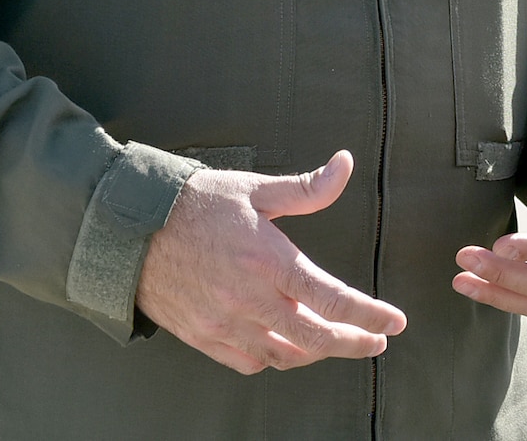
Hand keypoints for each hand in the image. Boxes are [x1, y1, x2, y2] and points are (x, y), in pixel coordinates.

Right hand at [136, 150, 406, 374]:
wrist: (132, 229)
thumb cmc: (197, 203)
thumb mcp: (255, 188)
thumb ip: (306, 188)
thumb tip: (344, 164)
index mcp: (269, 260)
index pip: (333, 298)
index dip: (369, 315)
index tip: (394, 322)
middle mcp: (250, 299)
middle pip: (316, 337)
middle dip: (354, 343)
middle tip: (377, 342)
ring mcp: (225, 324)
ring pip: (285, 355)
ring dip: (317, 353)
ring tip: (337, 342)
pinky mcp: (204, 337)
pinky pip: (249, 362)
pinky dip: (276, 358)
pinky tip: (288, 347)